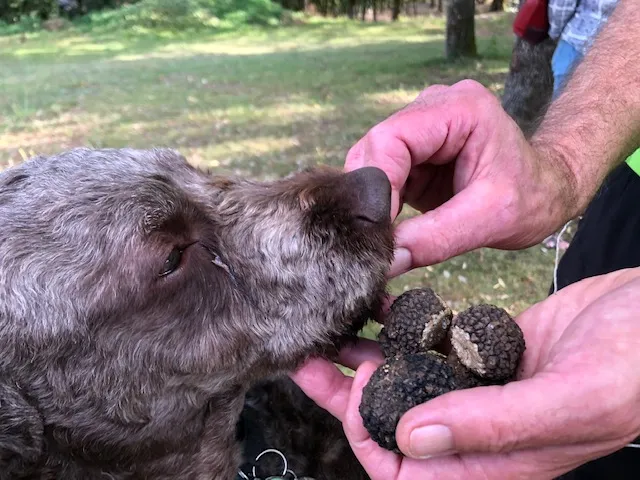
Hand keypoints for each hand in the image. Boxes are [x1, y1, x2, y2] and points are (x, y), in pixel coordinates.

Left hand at [291, 268, 639, 479]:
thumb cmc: (634, 368)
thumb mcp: (567, 401)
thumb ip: (490, 425)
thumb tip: (412, 439)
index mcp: (494, 460)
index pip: (407, 470)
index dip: (369, 436)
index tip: (356, 387)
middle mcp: (479, 428)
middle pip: (394, 420)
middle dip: (346, 394)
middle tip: (308, 356)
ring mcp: (481, 386)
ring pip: (407, 379)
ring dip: (368, 356)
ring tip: (333, 325)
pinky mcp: (487, 350)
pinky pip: (432, 344)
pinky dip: (405, 328)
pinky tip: (381, 306)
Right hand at [345, 80, 580, 276]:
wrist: (548, 191)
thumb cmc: (533, 198)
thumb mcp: (491, 221)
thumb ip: (436, 239)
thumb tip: (386, 262)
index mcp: (459, 108)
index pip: (391, 138)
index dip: (377, 185)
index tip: (378, 231)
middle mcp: (433, 107)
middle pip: (374, 148)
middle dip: (369, 197)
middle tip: (375, 241)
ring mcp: (420, 128)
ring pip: (371, 163)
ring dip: (371, 203)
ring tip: (382, 239)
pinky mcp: (413, 152)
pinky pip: (381, 176)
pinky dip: (379, 205)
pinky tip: (388, 229)